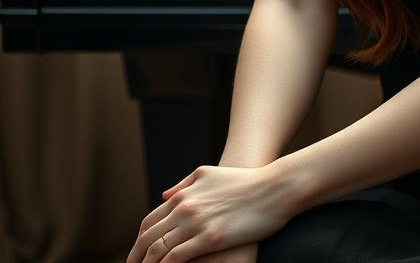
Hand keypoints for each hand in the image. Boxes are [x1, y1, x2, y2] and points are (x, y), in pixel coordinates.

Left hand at [125, 164, 290, 262]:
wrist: (274, 187)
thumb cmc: (246, 181)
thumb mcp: (210, 174)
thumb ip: (185, 183)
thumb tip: (164, 195)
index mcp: (184, 193)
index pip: (149, 221)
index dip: (138, 242)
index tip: (135, 256)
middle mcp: (185, 206)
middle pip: (148, 238)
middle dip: (135, 258)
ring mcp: (196, 223)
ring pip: (158, 250)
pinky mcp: (209, 239)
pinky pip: (175, 258)